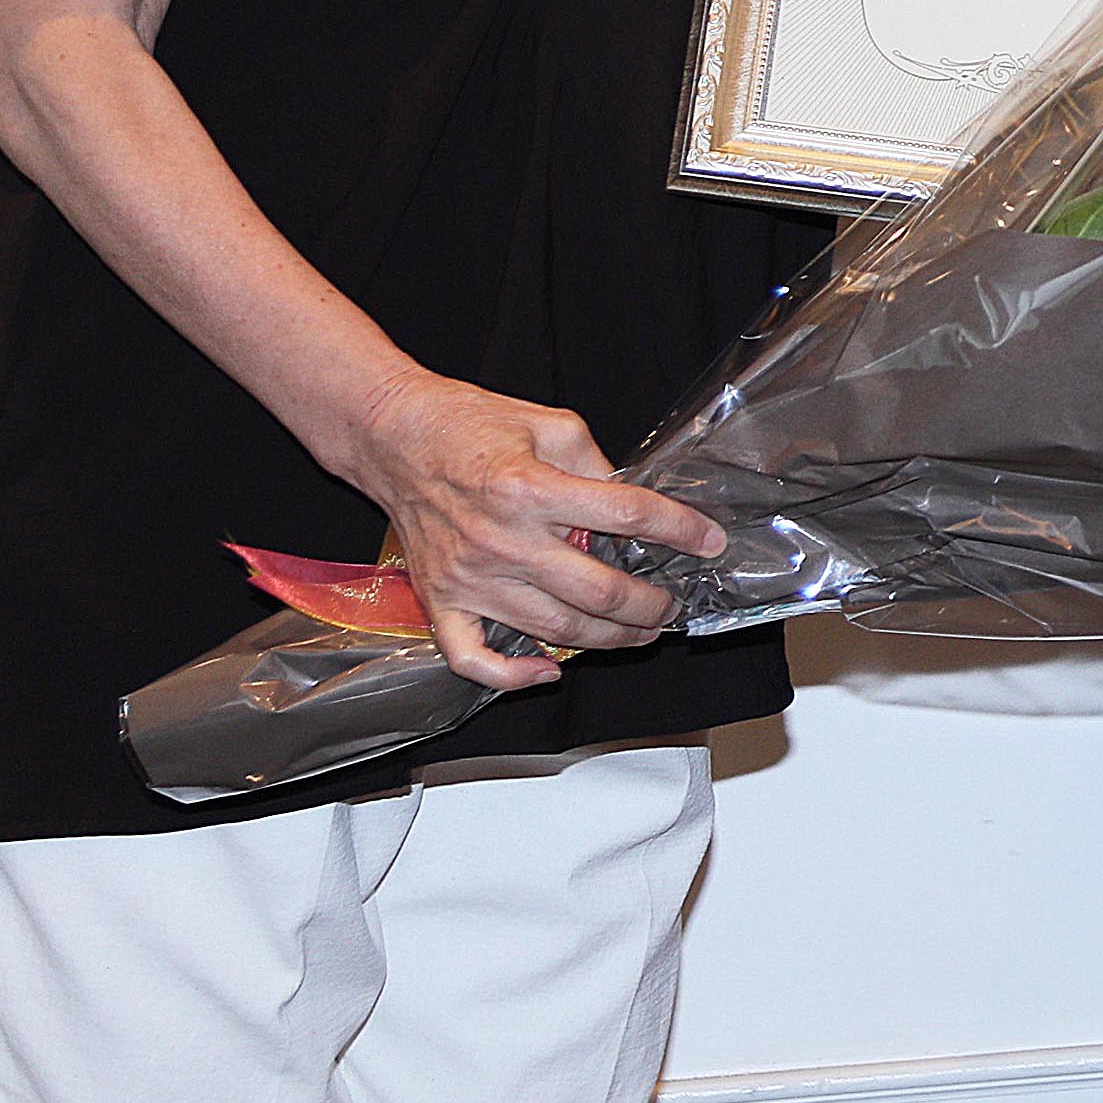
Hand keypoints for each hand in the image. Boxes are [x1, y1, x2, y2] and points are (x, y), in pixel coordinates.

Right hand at [329, 371, 724, 691]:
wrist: (394, 436)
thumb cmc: (469, 425)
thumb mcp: (552, 426)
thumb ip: (597, 467)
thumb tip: (634, 506)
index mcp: (533, 489)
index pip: (627, 515)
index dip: (678, 530)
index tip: (708, 541)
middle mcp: (503, 540)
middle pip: (597, 592)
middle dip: (649, 605)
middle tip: (670, 604)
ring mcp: (470, 578)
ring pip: (554, 630)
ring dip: (607, 639)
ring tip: (638, 633)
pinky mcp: (441, 601)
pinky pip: (475, 659)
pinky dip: (513, 677)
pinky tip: (550, 670)